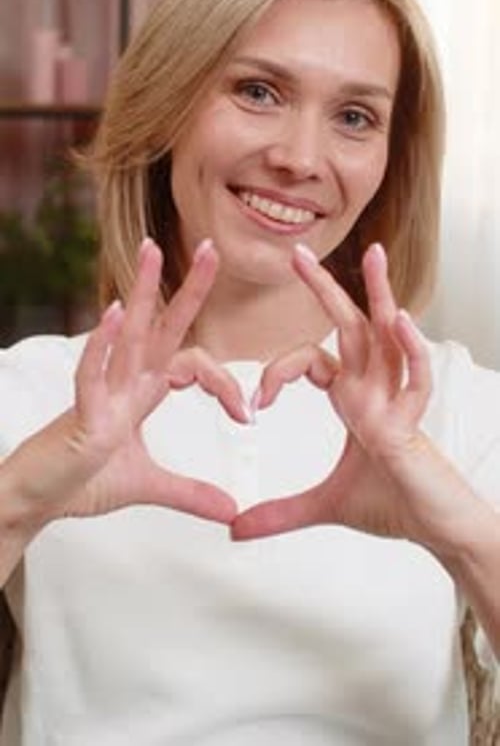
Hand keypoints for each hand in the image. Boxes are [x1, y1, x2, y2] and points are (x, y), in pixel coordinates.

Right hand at [7, 238, 243, 530]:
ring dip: (141, 293)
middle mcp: (124, 384)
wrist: (34, 502)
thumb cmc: (78, 482)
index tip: (245, 416)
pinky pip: (91, 373)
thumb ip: (189, 492)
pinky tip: (116, 313)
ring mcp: (102, 394)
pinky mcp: (80, 414)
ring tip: (151, 252)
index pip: (190, 365)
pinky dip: (102, 345)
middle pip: (161, 327)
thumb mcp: (147, 485)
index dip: (222, 383)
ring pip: (127, 336)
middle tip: (209, 248)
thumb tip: (232, 509)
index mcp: (141, 393)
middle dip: (186, 289)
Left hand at [232, 244, 486, 558]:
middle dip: (325, 290)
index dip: (279, 371)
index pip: (312, 359)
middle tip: (298, 254)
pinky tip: (399, 321)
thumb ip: (279, 512)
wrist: (436, 530)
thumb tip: (235, 529)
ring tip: (374, 256)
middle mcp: (374, 389)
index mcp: (353, 399)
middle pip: (349, 327)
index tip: (255, 404)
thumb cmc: (394, 504)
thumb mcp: (324, 506)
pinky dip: (410, 350)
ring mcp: (396, 401)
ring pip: (387, 337)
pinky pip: (416, 379)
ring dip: (379, 296)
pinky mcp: (414, 423)